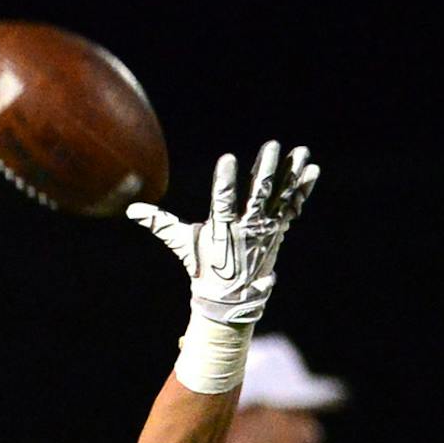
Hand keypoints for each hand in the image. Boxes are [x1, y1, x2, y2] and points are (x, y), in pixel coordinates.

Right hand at [128, 141, 319, 325]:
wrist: (231, 296)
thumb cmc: (203, 266)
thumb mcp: (181, 244)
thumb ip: (160, 224)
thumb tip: (131, 211)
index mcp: (222, 229)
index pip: (224, 201)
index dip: (225, 181)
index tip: (227, 159)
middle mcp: (248, 228)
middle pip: (259, 194)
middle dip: (266, 169)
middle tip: (272, 146)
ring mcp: (267, 228)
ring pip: (281, 196)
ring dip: (291, 173)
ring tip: (300, 150)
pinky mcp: (279, 229)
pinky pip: (293, 205)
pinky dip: (303, 188)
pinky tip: (312, 169)